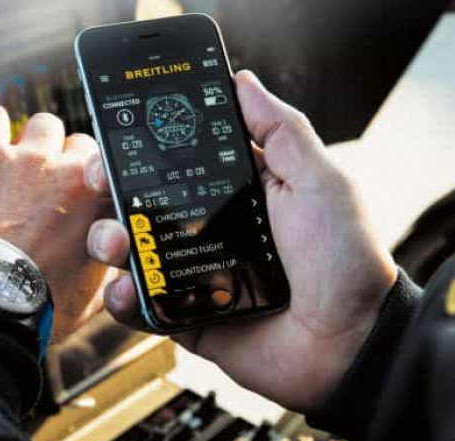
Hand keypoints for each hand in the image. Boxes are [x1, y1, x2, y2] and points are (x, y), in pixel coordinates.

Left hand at [0, 105, 111, 341]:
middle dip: (63, 159)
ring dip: (31, 141)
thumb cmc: (33, 307)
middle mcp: (72, 175)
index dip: (92, 182)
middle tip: (43, 184)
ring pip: (43, 124)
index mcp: (101, 206)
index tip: (81, 190)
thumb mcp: (88, 299)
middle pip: (79, 144)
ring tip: (12, 165)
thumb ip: (100, 271)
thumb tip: (108, 273)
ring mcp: (29, 160)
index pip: (108, 173)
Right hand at [86, 71, 396, 411]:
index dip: (144, 148)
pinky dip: (123, 301)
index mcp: (239, 193)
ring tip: (116, 244)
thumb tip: (243, 83)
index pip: (179, 162)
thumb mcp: (319, 182)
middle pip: (146, 204)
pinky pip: (143, 308)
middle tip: (103, 186)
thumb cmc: (345, 261)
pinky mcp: (189, 317)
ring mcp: (197, 275)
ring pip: (135, 252)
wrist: (350, 344)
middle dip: (114, 191)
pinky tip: (125, 291)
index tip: (118, 137)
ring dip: (110, 242)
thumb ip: (281, 131)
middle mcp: (213, 230)